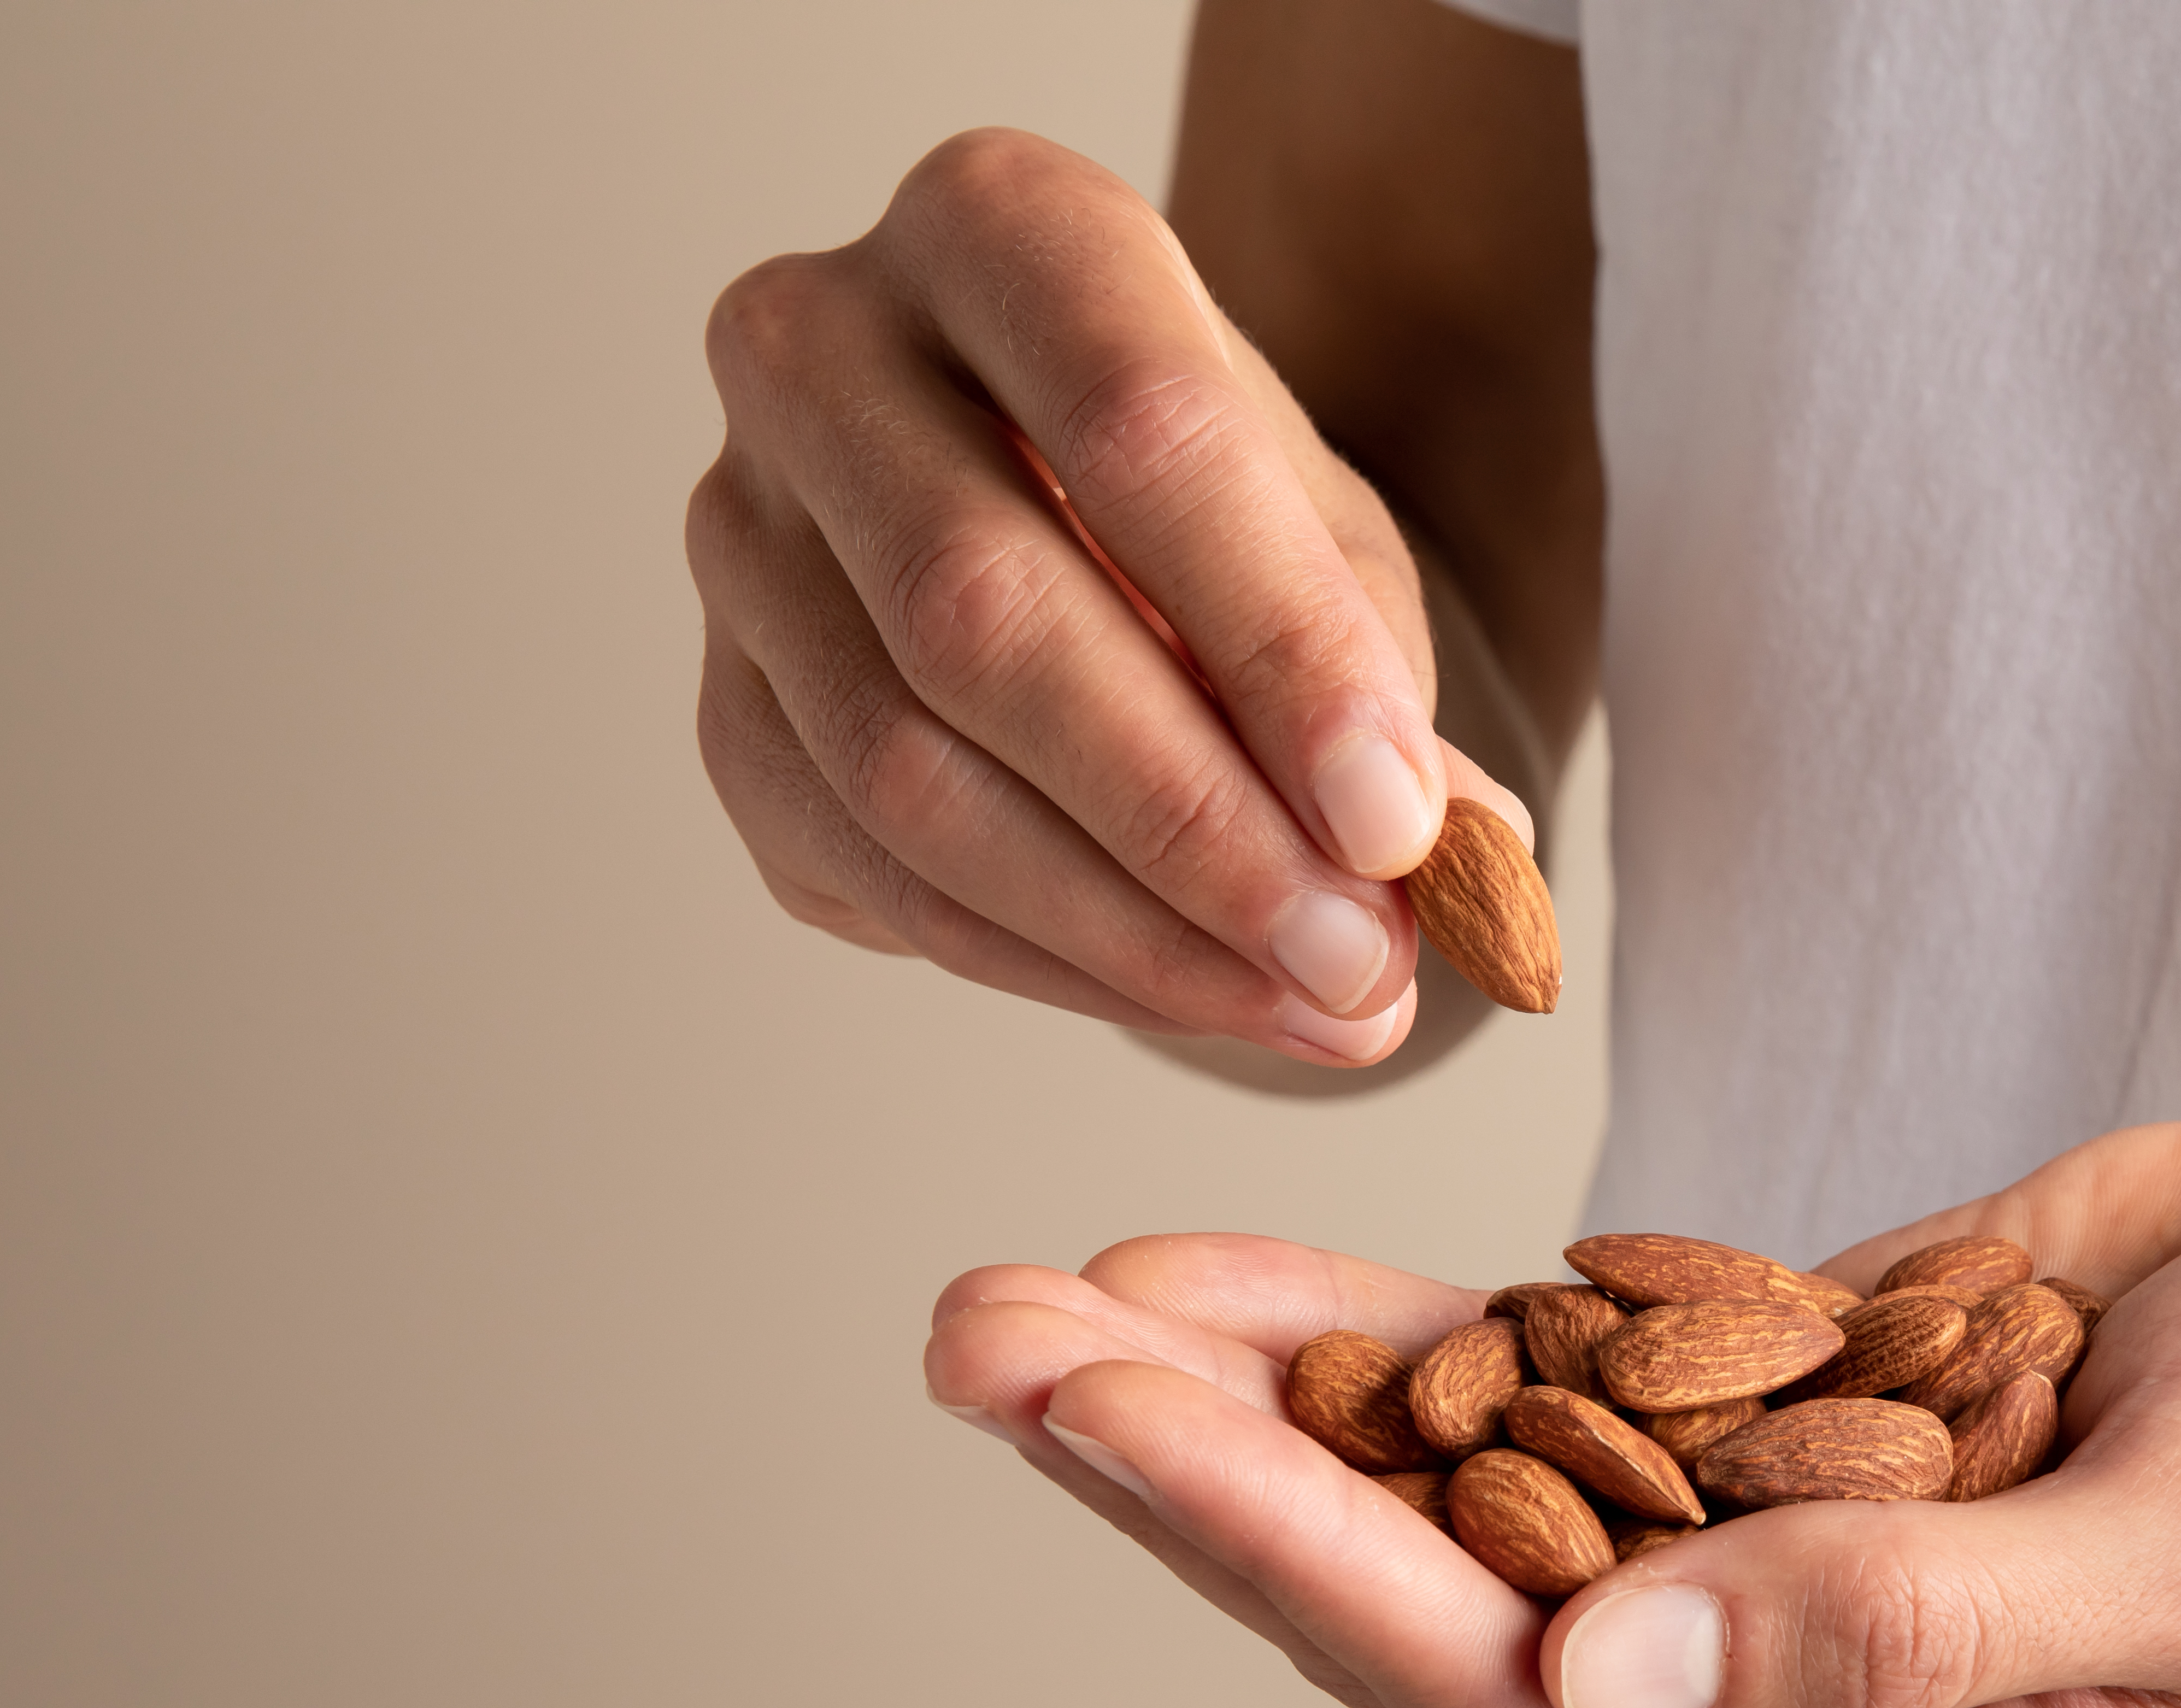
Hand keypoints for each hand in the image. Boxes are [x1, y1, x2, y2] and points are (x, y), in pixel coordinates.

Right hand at [686, 127, 1526, 1064]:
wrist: (1080, 516)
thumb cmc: (1215, 508)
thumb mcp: (1334, 550)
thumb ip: (1380, 688)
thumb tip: (1456, 863)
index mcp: (998, 227)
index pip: (1136, 430)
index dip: (1276, 645)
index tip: (1397, 821)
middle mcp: (817, 349)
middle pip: (984, 614)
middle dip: (1198, 827)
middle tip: (1365, 968)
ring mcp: (739, 534)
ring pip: (910, 776)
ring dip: (1134, 930)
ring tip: (1321, 1007)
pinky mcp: (724, 709)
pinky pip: (872, 875)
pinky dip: (1053, 964)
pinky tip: (1197, 997)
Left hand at [921, 1122, 2180, 1707]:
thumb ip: (1904, 1622)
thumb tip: (1597, 1685)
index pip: (1520, 1688)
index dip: (1290, 1554)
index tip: (1092, 1419)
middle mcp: (1779, 1694)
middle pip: (1431, 1596)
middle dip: (1199, 1478)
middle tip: (973, 1341)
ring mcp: (1761, 1557)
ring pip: (1453, 1488)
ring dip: (1249, 1400)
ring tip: (1030, 1299)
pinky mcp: (1771, 1416)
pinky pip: (1543, 1381)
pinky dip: (1389, 1329)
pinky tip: (1225, 1275)